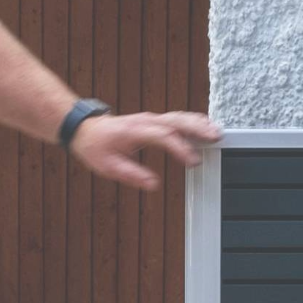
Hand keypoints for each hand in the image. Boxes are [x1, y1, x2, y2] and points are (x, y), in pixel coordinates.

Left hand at [69, 110, 222, 190]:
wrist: (85, 128)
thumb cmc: (95, 147)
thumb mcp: (107, 166)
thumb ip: (131, 175)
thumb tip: (153, 185)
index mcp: (134, 131)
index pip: (162, 136)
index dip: (180, 148)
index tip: (193, 161)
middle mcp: (145, 121)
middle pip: (176, 120)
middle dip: (197, 128)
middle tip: (215, 137)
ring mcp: (151, 119)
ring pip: (179, 117)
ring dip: (199, 123)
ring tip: (217, 132)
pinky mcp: (154, 120)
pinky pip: (176, 118)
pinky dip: (192, 121)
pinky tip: (205, 126)